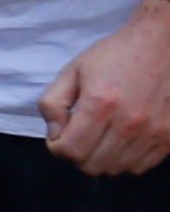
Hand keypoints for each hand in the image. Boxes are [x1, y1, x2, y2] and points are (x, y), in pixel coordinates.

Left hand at [40, 0, 169, 172]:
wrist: (160, 43)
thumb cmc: (114, 55)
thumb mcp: (73, 70)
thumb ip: (53, 103)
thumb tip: (54, 134)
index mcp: (101, 104)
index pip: (70, 150)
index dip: (57, 147)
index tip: (59, 136)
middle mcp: (129, 122)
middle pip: (92, 165)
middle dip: (77, 154)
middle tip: (78, 136)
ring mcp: (153, 132)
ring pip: (116, 168)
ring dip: (102, 158)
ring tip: (100, 136)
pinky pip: (140, 166)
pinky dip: (126, 159)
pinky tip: (121, 139)